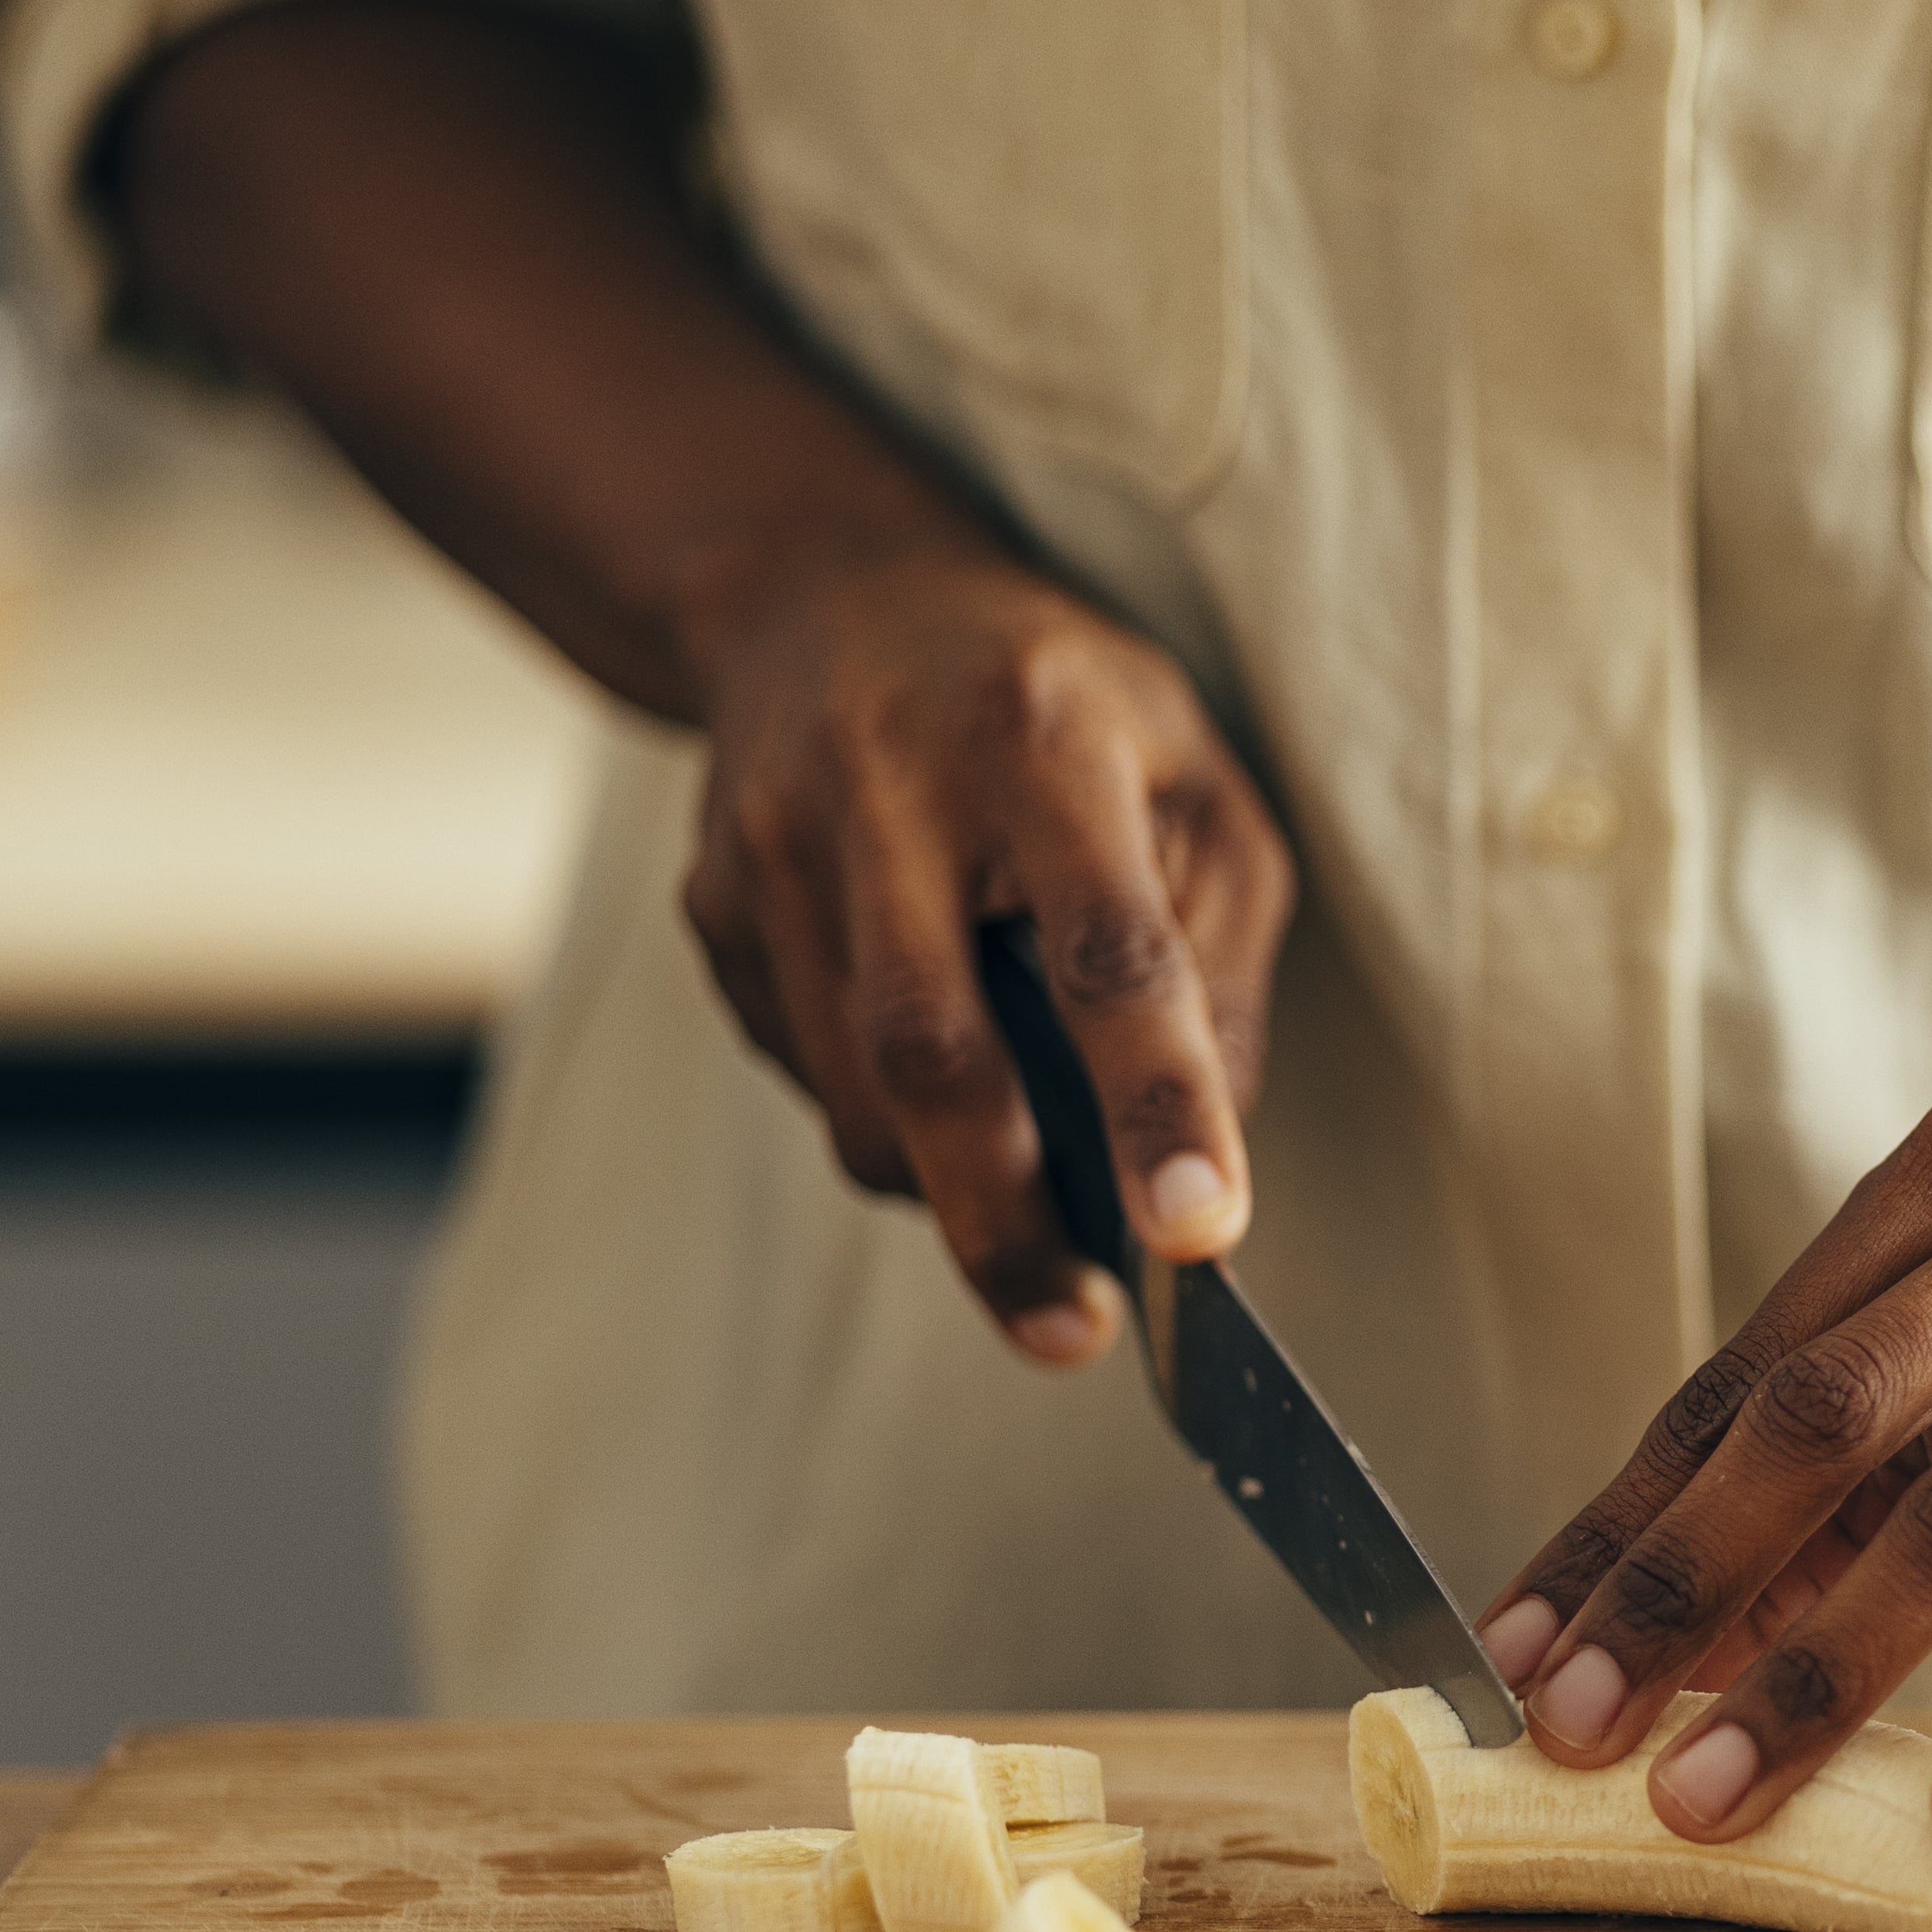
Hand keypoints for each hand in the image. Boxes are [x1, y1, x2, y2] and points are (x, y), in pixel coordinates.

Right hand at [678, 537, 1294, 1359]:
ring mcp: (775, 849)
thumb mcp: (1195, 781)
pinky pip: (805, 1075)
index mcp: (1045, 739)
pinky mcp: (712, 906)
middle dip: (1006, 1223)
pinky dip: (885, 1117)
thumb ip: (1219, 954)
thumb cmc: (1058, 706)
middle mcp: (890, 787)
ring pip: (858, 1093)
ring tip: (1023, 1187)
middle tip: (1071, 1332)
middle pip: (935, 1053)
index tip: (1196, 1233)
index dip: (1156, 1100)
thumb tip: (1212, 1146)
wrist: (826, 598)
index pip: (1108, 949)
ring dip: (950, 1183)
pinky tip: (930, 1059)